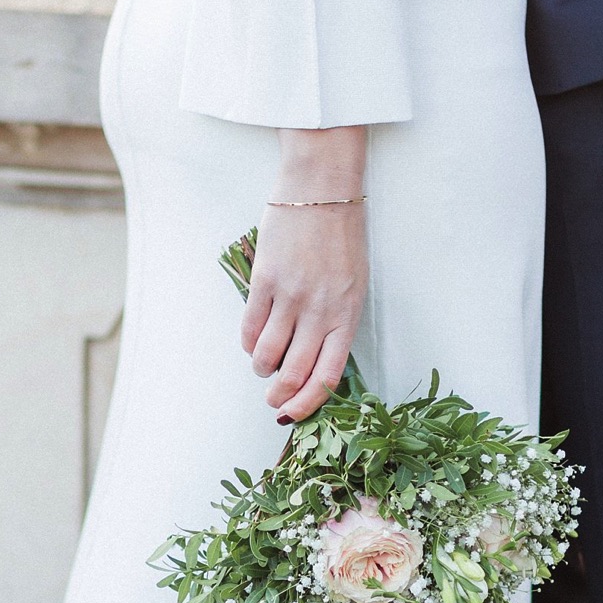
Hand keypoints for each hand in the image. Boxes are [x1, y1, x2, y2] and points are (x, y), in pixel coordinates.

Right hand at [242, 128, 367, 422]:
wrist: (322, 188)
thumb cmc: (342, 236)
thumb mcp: (353, 283)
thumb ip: (336, 321)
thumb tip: (311, 357)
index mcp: (347, 315)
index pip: (327, 376)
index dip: (308, 404)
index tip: (293, 414)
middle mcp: (320, 311)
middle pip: (294, 373)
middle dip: (279, 396)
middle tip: (272, 400)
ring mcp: (291, 296)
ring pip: (267, 355)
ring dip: (262, 369)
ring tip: (263, 365)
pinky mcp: (266, 280)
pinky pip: (250, 327)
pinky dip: (248, 344)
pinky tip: (252, 342)